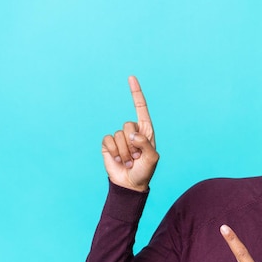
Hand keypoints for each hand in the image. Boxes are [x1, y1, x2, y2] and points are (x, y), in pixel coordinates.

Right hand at [101, 76, 158, 191]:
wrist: (131, 184)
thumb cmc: (145, 171)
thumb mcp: (152, 158)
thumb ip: (145, 143)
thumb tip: (131, 133)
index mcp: (146, 131)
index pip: (141, 108)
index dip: (136, 93)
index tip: (131, 78)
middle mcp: (132, 131)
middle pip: (128, 124)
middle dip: (133, 144)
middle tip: (137, 157)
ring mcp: (120, 137)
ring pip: (119, 135)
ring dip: (125, 152)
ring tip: (129, 161)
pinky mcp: (108, 144)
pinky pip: (109, 140)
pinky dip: (115, 152)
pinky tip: (119, 160)